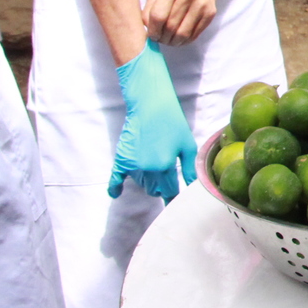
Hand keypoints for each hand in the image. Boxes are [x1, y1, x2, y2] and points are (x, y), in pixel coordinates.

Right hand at [110, 39, 197, 200]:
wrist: (151, 104)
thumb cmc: (173, 123)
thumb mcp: (187, 145)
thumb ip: (190, 170)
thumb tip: (192, 189)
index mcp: (165, 166)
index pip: (169, 192)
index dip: (174, 196)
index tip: (177, 203)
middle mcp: (147, 169)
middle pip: (155, 190)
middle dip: (162, 186)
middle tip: (168, 175)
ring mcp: (132, 165)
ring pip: (142, 184)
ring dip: (149, 181)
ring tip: (155, 165)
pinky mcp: (121, 159)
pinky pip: (115, 179)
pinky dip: (115, 187)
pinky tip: (116, 193)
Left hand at [144, 0, 227, 45]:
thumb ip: (150, 6)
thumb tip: (147, 28)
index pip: (158, 15)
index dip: (152, 30)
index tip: (151, 34)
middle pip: (170, 26)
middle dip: (162, 38)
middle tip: (159, 39)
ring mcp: (201, 4)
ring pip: (183, 33)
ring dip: (173, 42)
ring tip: (168, 40)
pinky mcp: (210, 13)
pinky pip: (195, 34)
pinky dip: (185, 41)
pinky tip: (179, 38)